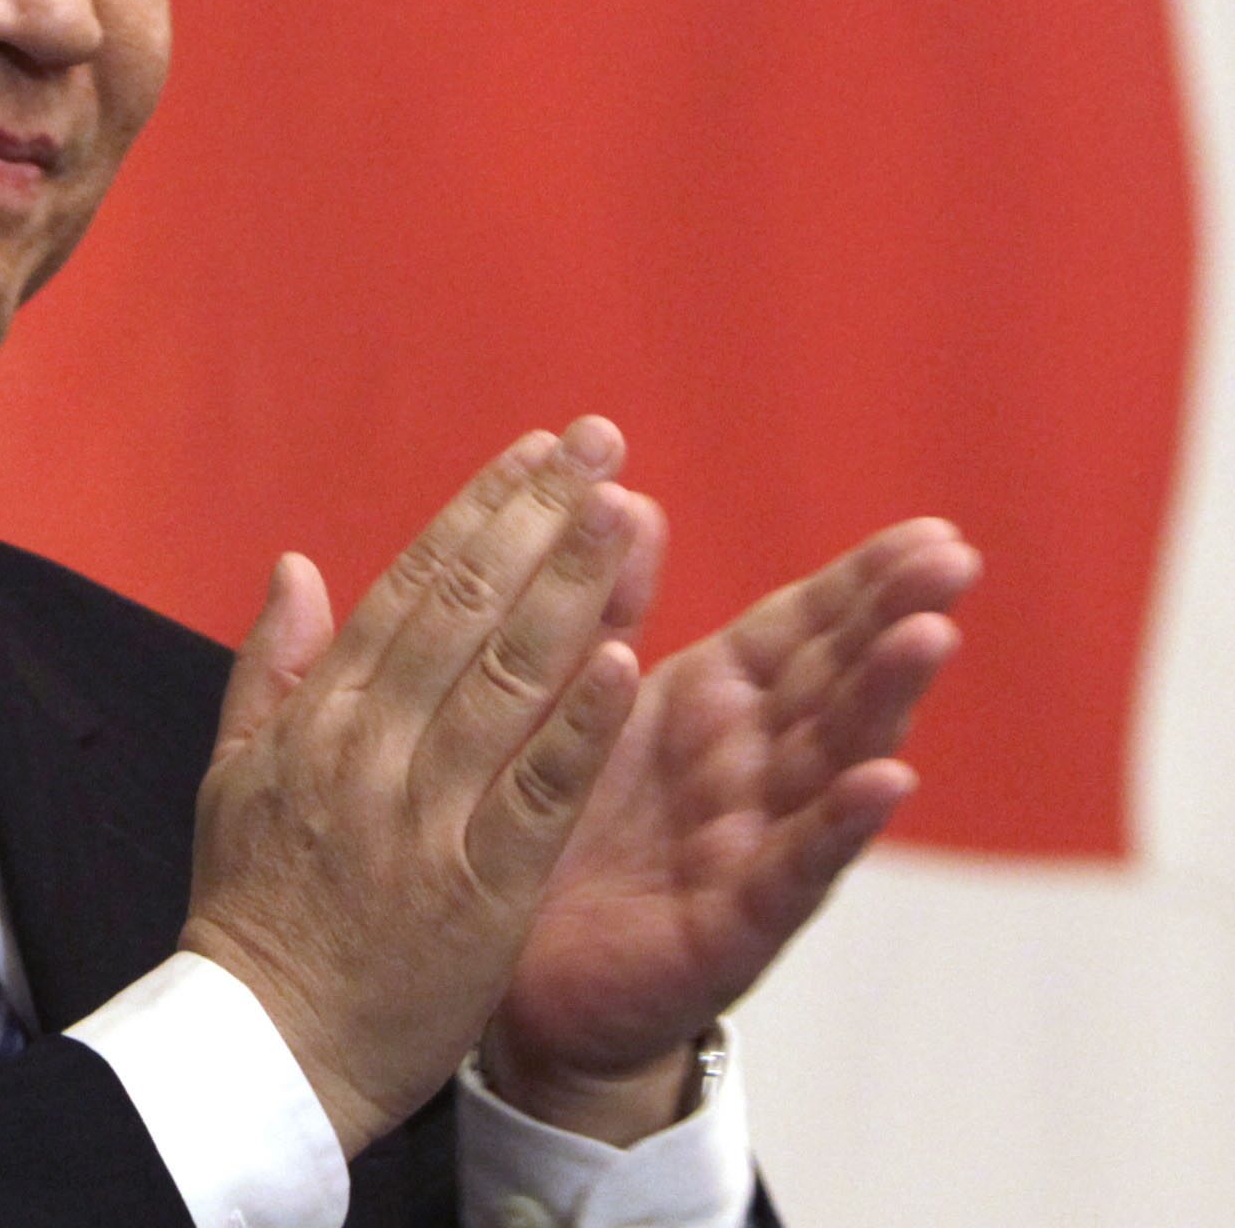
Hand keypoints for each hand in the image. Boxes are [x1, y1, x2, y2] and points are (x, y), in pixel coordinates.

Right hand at [181, 420, 654, 1160]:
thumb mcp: (232, 775)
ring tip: (624, 511)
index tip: (537, 452)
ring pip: (509, 679)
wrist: (262, 1055)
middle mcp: (374, 746)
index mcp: (323, 714)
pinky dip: (579, 724)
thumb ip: (270, 665)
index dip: (481, 510)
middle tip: (600, 441)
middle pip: (468, 609)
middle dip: (539, 516)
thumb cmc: (251, 913)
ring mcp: (426, 815)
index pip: (414, 584)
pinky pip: (539, 794)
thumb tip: (297, 564)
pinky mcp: (479, 890)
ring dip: (572, 587)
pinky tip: (624, 659)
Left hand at [483, 516, 981, 1140]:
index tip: (932, 530)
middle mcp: (752, 768)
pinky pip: (791, 870)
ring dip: (883, 701)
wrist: (516, 973)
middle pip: (834, 683)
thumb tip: (629, 497)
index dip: (863, 580)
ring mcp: (751, 846)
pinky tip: (887, 783)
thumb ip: (611, 605)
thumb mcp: (581, 699)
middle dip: (892, 618)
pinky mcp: (728, 926)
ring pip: (831, 763)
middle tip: (955, 560)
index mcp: (715, 703)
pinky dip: (838, 825)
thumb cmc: (563, 818)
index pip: (804, 629)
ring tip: (930, 637)